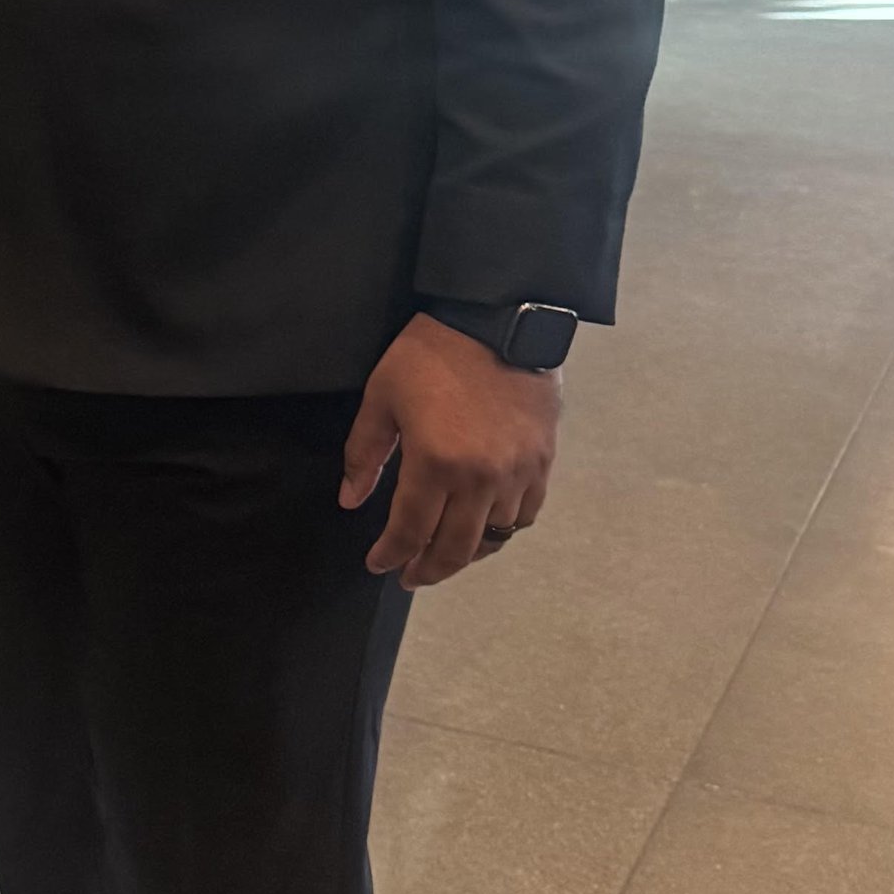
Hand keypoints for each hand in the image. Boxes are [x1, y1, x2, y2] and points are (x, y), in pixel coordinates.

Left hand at [340, 313, 561, 589]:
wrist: (498, 318)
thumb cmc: (431, 354)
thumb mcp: (382, 397)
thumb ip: (365, 454)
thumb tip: (351, 501)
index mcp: (434, 463)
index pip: (409, 531)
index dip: (390, 555)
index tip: (378, 564)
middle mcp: (480, 479)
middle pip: (454, 548)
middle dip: (427, 570)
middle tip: (410, 576)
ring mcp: (517, 473)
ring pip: (493, 537)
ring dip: (466, 553)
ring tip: (445, 554)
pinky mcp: (542, 461)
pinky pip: (526, 513)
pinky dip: (504, 530)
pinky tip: (485, 529)